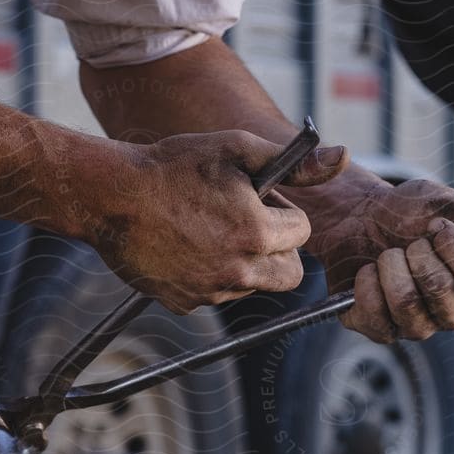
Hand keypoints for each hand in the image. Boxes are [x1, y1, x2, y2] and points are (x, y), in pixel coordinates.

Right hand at [87, 131, 348, 313]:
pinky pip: (214, 295)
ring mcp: (210, 292)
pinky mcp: (183, 304)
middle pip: (290, 274)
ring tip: (208, 228)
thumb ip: (294, 161)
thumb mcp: (236, 148)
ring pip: (252, 285)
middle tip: (250, 224)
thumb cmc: (173, 165)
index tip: (256, 197)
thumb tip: (343, 157)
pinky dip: (209, 276)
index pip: (301, 232)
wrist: (111, 196)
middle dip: (280, 250)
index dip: (281, 210)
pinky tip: (185, 246)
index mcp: (257, 232)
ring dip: (244, 262)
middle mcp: (238, 270)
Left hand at [300, 169, 453, 342]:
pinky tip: (370, 271)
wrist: (365, 215)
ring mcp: (417, 325)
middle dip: (418, 251)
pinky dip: (366, 281)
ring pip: (406, 303)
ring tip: (389, 254)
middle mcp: (453, 313)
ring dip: (391, 264)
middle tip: (410, 242)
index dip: (453, 244)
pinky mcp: (382, 330)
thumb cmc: (417, 213)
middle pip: (441, 290)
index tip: (436, 224)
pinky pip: (374, 316)